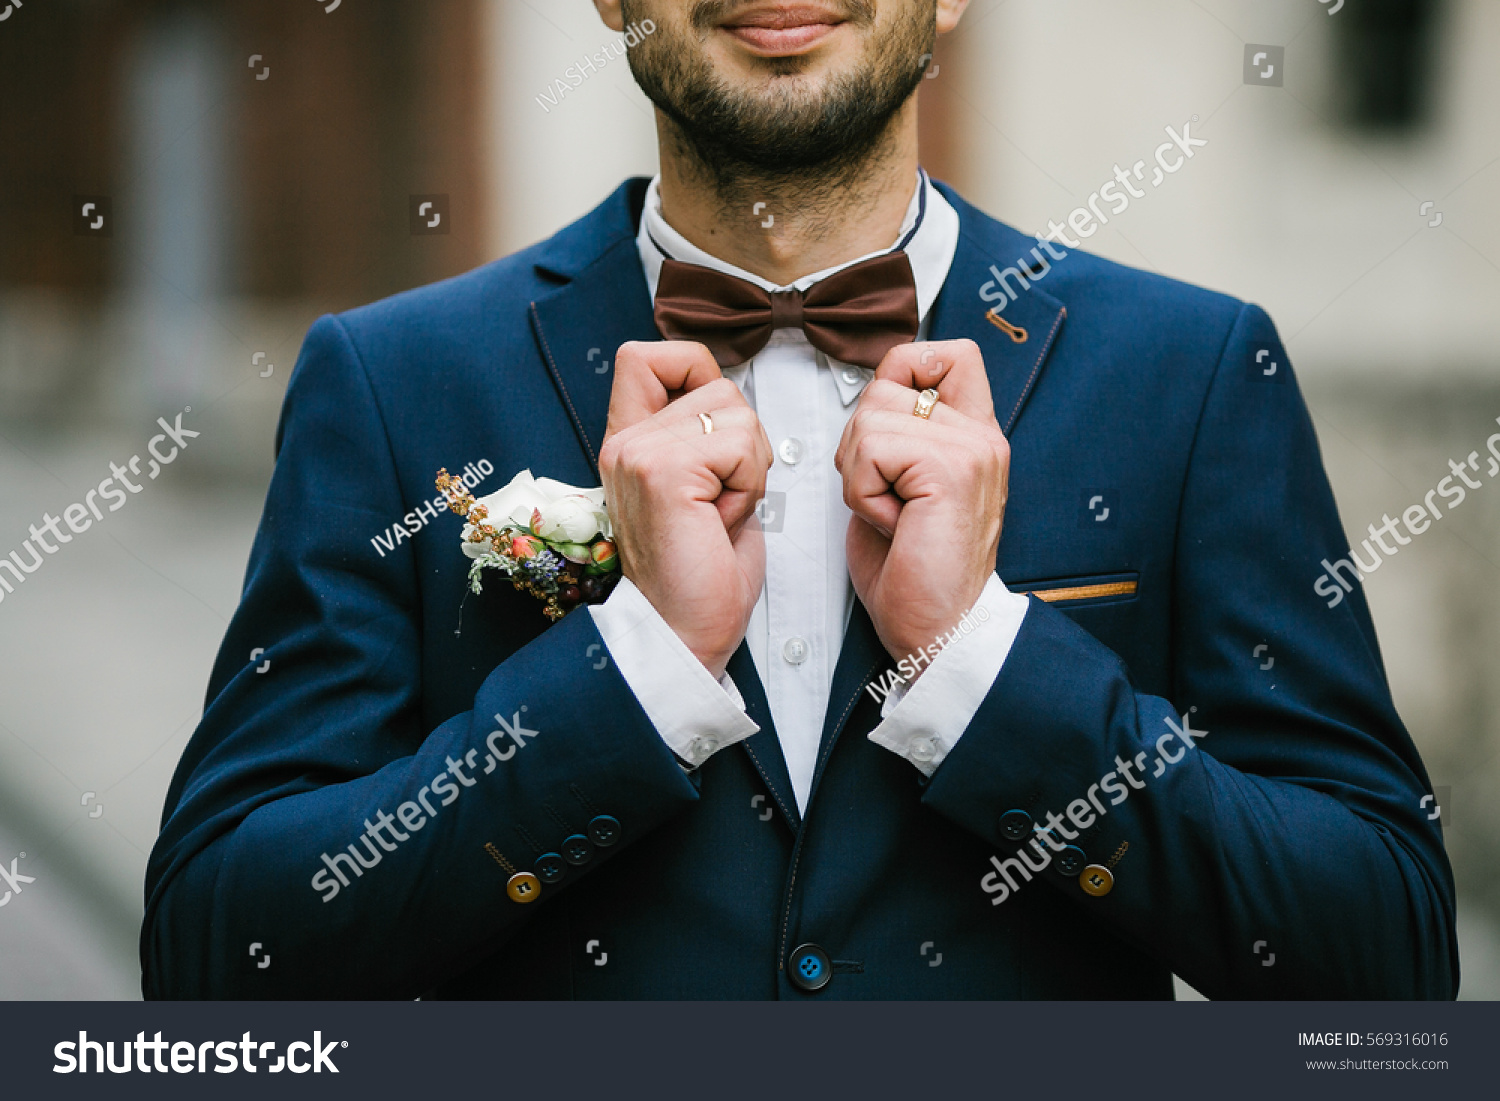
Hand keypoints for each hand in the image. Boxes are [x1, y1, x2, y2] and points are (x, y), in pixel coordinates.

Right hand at [600, 341, 772, 678]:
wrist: (681, 635)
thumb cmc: (698, 575)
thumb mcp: (699, 489)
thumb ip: (702, 437)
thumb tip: (732, 398)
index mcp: (629, 442)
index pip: (649, 356)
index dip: (696, 369)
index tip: (715, 427)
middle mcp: (625, 442)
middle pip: (717, 382)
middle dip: (743, 442)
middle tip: (719, 499)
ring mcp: (638, 453)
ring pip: (735, 410)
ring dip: (749, 467)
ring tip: (719, 513)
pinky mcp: (662, 471)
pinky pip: (739, 444)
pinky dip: (748, 485)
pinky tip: (719, 522)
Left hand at [834, 340, 1008, 665]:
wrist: (941, 633)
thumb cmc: (916, 575)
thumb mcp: (902, 487)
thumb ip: (896, 436)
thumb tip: (870, 397)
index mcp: (972, 436)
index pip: (945, 354)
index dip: (901, 370)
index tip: (887, 430)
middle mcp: (980, 436)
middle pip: (888, 381)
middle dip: (860, 441)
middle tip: (887, 496)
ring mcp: (971, 448)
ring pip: (871, 415)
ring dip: (859, 473)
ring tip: (893, 514)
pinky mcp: (951, 469)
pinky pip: (871, 449)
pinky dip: (863, 492)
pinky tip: (894, 524)